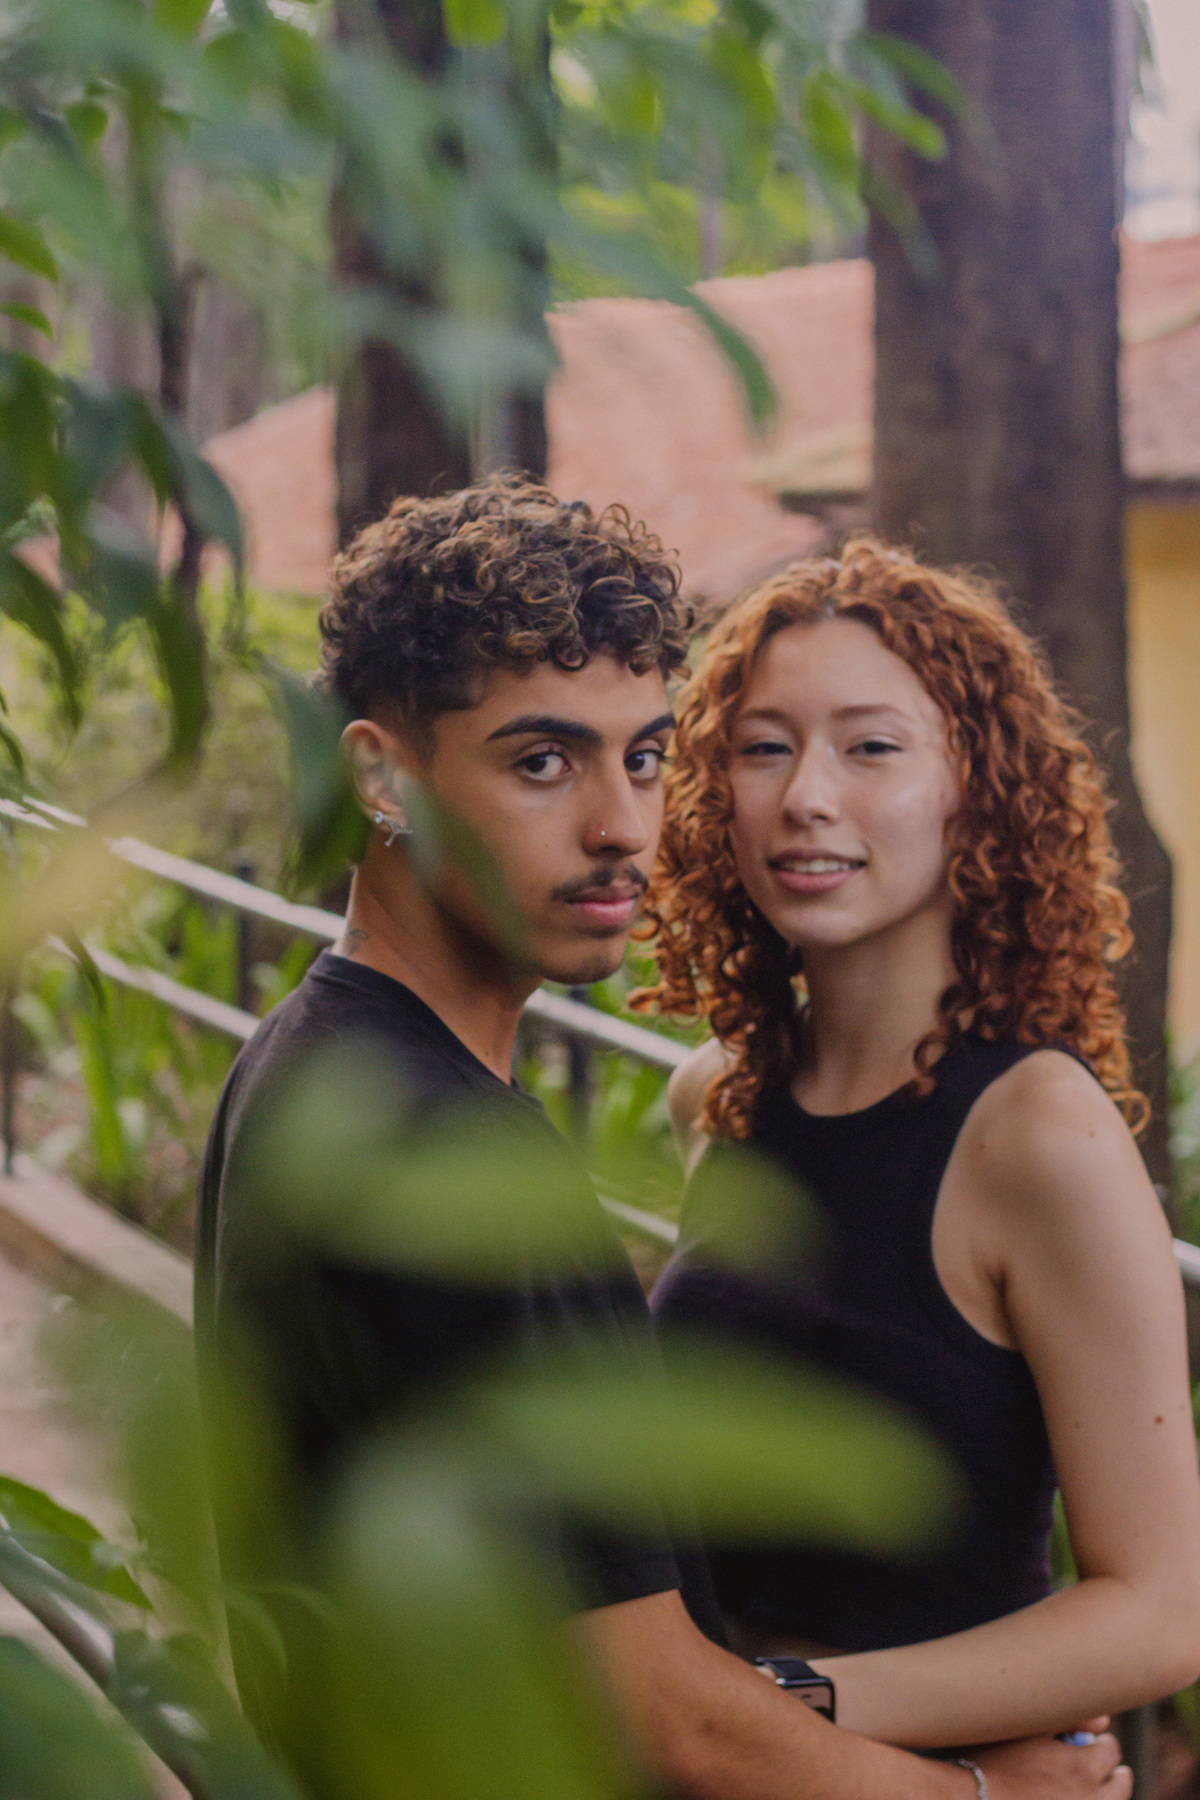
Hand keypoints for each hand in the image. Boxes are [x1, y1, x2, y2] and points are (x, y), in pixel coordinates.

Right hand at [975, 1732, 1130, 1799]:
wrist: (970, 1799)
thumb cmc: (995, 1759)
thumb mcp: (1029, 1729)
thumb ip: (1070, 1719)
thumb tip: (1105, 1723)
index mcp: (1082, 1767)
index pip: (1111, 1751)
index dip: (1104, 1743)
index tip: (1097, 1741)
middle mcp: (1090, 1799)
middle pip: (1121, 1787)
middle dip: (1116, 1774)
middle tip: (1109, 1769)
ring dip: (1107, 1795)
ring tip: (1094, 1790)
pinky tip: (1072, 1798)